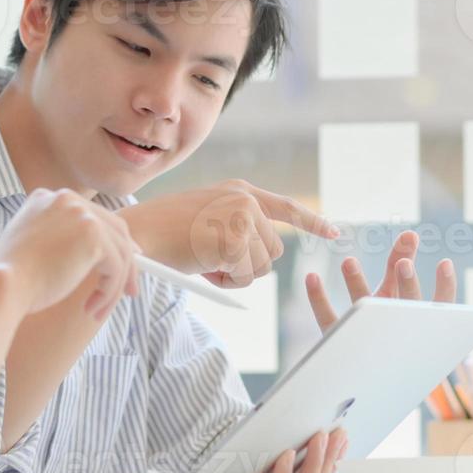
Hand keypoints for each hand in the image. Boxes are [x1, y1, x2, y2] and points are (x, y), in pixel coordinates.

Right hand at [0, 189, 139, 319]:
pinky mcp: (93, 237)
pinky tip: (91, 310)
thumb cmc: (10, 277)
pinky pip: (116, 269)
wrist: (2, 285)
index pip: (92, 215)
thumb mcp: (34, 247)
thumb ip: (60, 241)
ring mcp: (81, 215)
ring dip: (112, 288)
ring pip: (117, 253)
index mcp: (48, 199)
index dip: (111, 239)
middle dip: (126, 262)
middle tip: (129, 289)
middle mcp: (67, 199)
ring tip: (98, 311)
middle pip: (114, 229)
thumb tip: (95, 255)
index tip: (123, 260)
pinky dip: (108, 294)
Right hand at [120, 180, 337, 288]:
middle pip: (275, 249)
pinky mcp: (235, 237)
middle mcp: (244, 198)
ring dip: (237, 275)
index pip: (285, 206)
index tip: (335, 233)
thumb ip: (237, 230)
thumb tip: (262, 260)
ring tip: (206, 263)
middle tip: (214, 263)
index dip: (312, 222)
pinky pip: (247, 276)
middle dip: (249, 266)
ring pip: (263, 265)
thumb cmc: (164, 235)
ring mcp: (241, 216)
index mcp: (238, 190)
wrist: (137, 235)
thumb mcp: (206, 222)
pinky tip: (204, 269)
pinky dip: (227, 282)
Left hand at [305, 229, 455, 330]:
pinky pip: (326, 319)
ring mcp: (366, 335)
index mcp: (418, 323)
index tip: (445, 263)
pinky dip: (317, 299)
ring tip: (348, 261)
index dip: (445, 287)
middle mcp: (395, 330)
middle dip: (406, 286)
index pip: (439, 307)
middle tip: (403, 265)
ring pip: (364, 310)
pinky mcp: (338, 340)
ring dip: (356, 284)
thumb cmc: (386, 325)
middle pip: (404, 308)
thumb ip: (402, 262)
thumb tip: (409, 233)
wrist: (366, 377)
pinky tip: (311, 277)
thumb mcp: (396, 294)